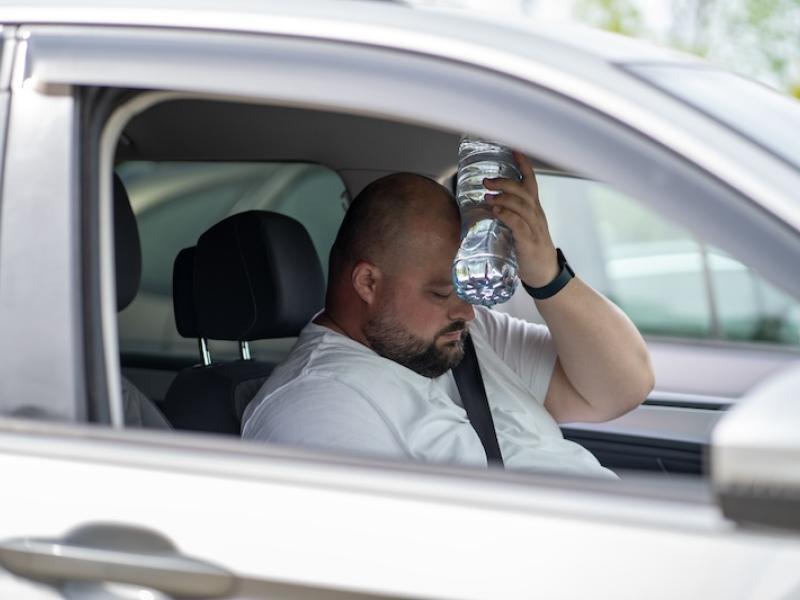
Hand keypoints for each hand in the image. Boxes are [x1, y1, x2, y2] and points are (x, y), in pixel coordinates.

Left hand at [484, 151, 558, 287]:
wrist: (545, 273)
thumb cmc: (530, 248)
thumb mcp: (522, 226)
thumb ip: (508, 214)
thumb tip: (485, 204)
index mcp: (533, 209)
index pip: (530, 181)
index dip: (523, 164)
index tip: (513, 149)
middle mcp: (536, 214)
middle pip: (523, 191)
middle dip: (505, 182)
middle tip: (487, 181)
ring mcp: (534, 227)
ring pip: (522, 205)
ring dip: (504, 197)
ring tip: (488, 195)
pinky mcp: (528, 242)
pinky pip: (519, 224)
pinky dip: (507, 215)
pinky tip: (496, 210)